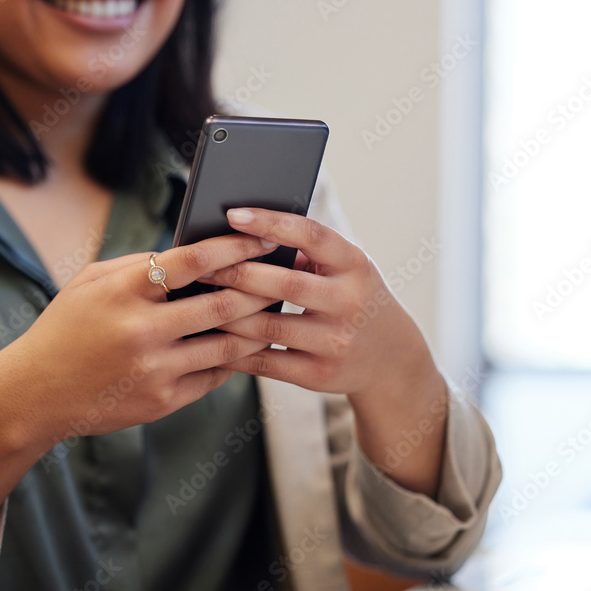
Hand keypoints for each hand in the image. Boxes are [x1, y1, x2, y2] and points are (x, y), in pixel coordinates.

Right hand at [0, 232, 279, 458]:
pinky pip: (213, 376)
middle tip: (283, 275)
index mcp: (123, 292)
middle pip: (222, 304)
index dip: (234, 247)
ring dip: (255, 326)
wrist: (35, 392)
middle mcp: (142, 331)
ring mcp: (154, 370)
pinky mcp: (162, 401)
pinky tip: (242, 345)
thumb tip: (194, 255)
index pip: (193, 261)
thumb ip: (139, 266)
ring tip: (273, 311)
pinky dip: (232, 358)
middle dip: (260, 287)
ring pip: (227, 344)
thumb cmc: (64, 329)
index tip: (262, 238)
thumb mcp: (90, 283)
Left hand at [200, 208, 435, 397]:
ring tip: (199, 302)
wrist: (391, 358)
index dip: (272, 223)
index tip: (234, 215)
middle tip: (201, 266)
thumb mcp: (346, 269)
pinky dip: (236, 352)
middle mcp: (349, 302)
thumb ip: (307, 252)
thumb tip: (242, 234)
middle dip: (237, 273)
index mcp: (355, 265)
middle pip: (284, 284)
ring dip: (229, 315)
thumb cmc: (353, 299)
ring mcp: (335, 342)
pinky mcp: (319, 375)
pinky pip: (267, 362)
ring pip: (269, 327)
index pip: (312, 236)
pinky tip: (212, 340)